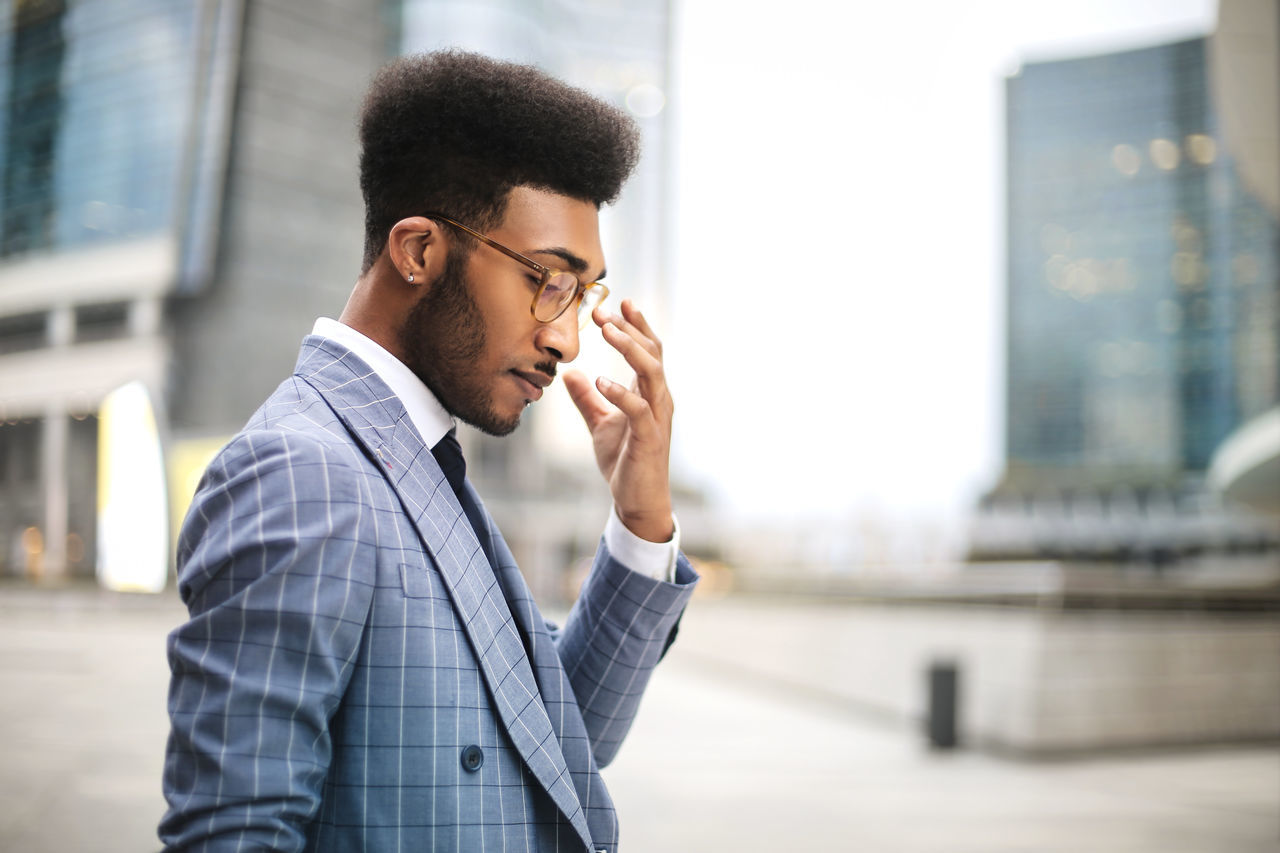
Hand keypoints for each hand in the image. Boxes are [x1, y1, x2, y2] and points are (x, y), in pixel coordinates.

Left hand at [563, 299, 673, 542]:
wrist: (637, 502)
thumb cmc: (625, 462)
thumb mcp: (600, 424)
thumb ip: (587, 399)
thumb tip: (569, 374)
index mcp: (650, 394)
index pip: (650, 350)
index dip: (638, 325)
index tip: (620, 301)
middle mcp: (659, 401)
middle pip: (652, 354)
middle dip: (629, 329)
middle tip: (603, 310)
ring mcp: (657, 419)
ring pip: (651, 374)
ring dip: (629, 350)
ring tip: (607, 331)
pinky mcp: (649, 439)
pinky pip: (638, 409)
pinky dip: (620, 393)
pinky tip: (600, 381)